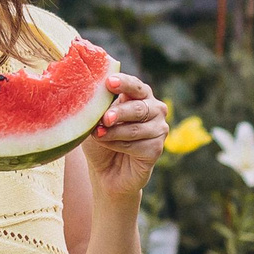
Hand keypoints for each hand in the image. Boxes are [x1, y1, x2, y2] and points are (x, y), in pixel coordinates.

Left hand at [83, 72, 166, 199]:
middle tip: (105, 119)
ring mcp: (159, 128)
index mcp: (139, 95)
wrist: (105, 171)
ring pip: (135, 129)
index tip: (109, 82)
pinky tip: (110, 148)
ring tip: (99, 135)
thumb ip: (100, 107)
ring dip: (113, 133)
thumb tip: (94, 96)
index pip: (134, 86)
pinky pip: (137, 146)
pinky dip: (118, 146)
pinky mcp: (157, 148)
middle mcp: (154, 109)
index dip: (123, 84)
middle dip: (120, 112)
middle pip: (138, 108)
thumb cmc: (102, 139)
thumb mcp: (96, 120)